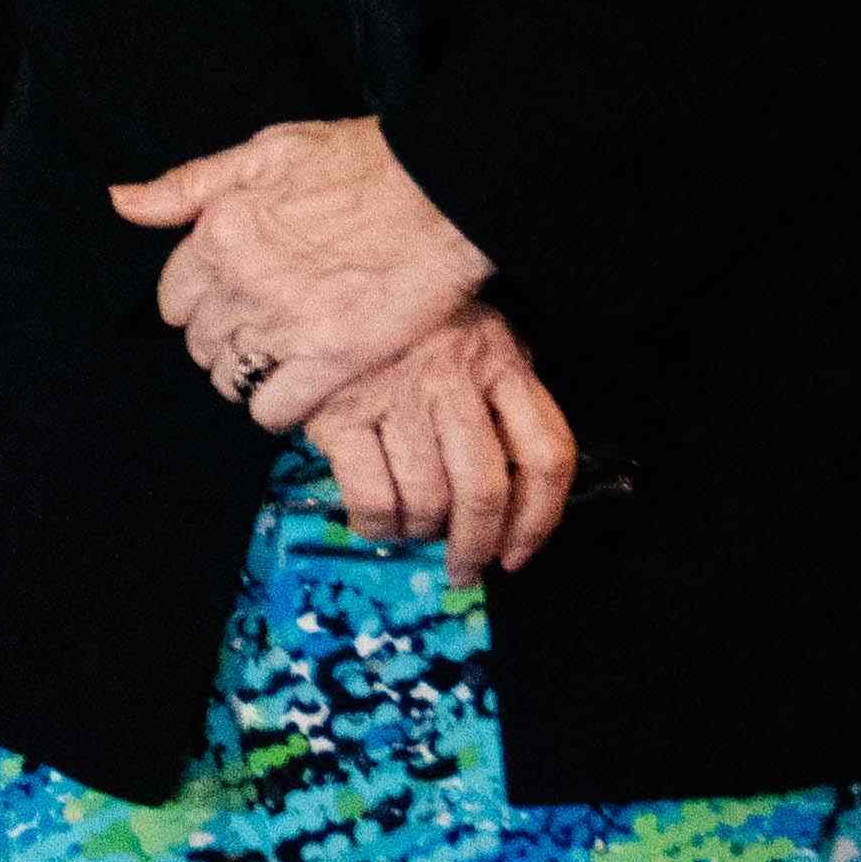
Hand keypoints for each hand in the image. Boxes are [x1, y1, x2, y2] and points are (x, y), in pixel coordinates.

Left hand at [117, 114, 490, 433]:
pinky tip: (296, 392)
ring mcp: (284, 326)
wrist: (449, 189)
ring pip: (228, 378)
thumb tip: (120, 201)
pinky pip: (271, 409)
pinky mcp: (331, 360)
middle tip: (260, 330)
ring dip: (246, 375)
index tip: (229, 299)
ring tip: (278, 361)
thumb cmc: (363, 162)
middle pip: (200, 341)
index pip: (173, 297)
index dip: (200, 302)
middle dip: (222, 339)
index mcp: (218, 234)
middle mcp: (241, 284)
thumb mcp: (266, 151)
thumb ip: (188, 185)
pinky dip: (276, 409)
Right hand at [307, 303, 582, 577]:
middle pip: (485, 490)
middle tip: (464, 569)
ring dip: (421, 531)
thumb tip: (522, 486)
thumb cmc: (401, 328)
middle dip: (476, 546)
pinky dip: (378, 524)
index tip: (519, 553)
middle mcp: (452, 376)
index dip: (540, 519)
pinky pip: (373, 497)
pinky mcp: (339, 414)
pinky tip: (376, 520)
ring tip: (412, 528)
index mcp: (498, 359)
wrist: (314, 292)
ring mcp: (394, 395)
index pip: (546, 453)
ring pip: (428, 500)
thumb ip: (502, 392)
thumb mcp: (471, 339)